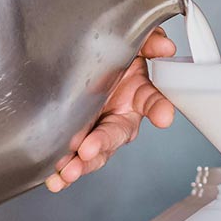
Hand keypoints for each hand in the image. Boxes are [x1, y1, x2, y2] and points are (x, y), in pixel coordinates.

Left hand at [45, 27, 175, 192]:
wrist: (80, 60)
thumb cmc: (111, 55)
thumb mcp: (132, 42)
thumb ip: (149, 41)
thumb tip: (165, 46)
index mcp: (137, 93)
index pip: (153, 100)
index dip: (159, 108)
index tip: (164, 117)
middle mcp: (120, 115)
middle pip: (117, 134)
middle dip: (103, 143)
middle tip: (90, 149)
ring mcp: (99, 130)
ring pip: (96, 152)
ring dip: (83, 164)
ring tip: (69, 171)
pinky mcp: (79, 140)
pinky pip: (73, 159)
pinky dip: (64, 171)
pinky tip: (55, 179)